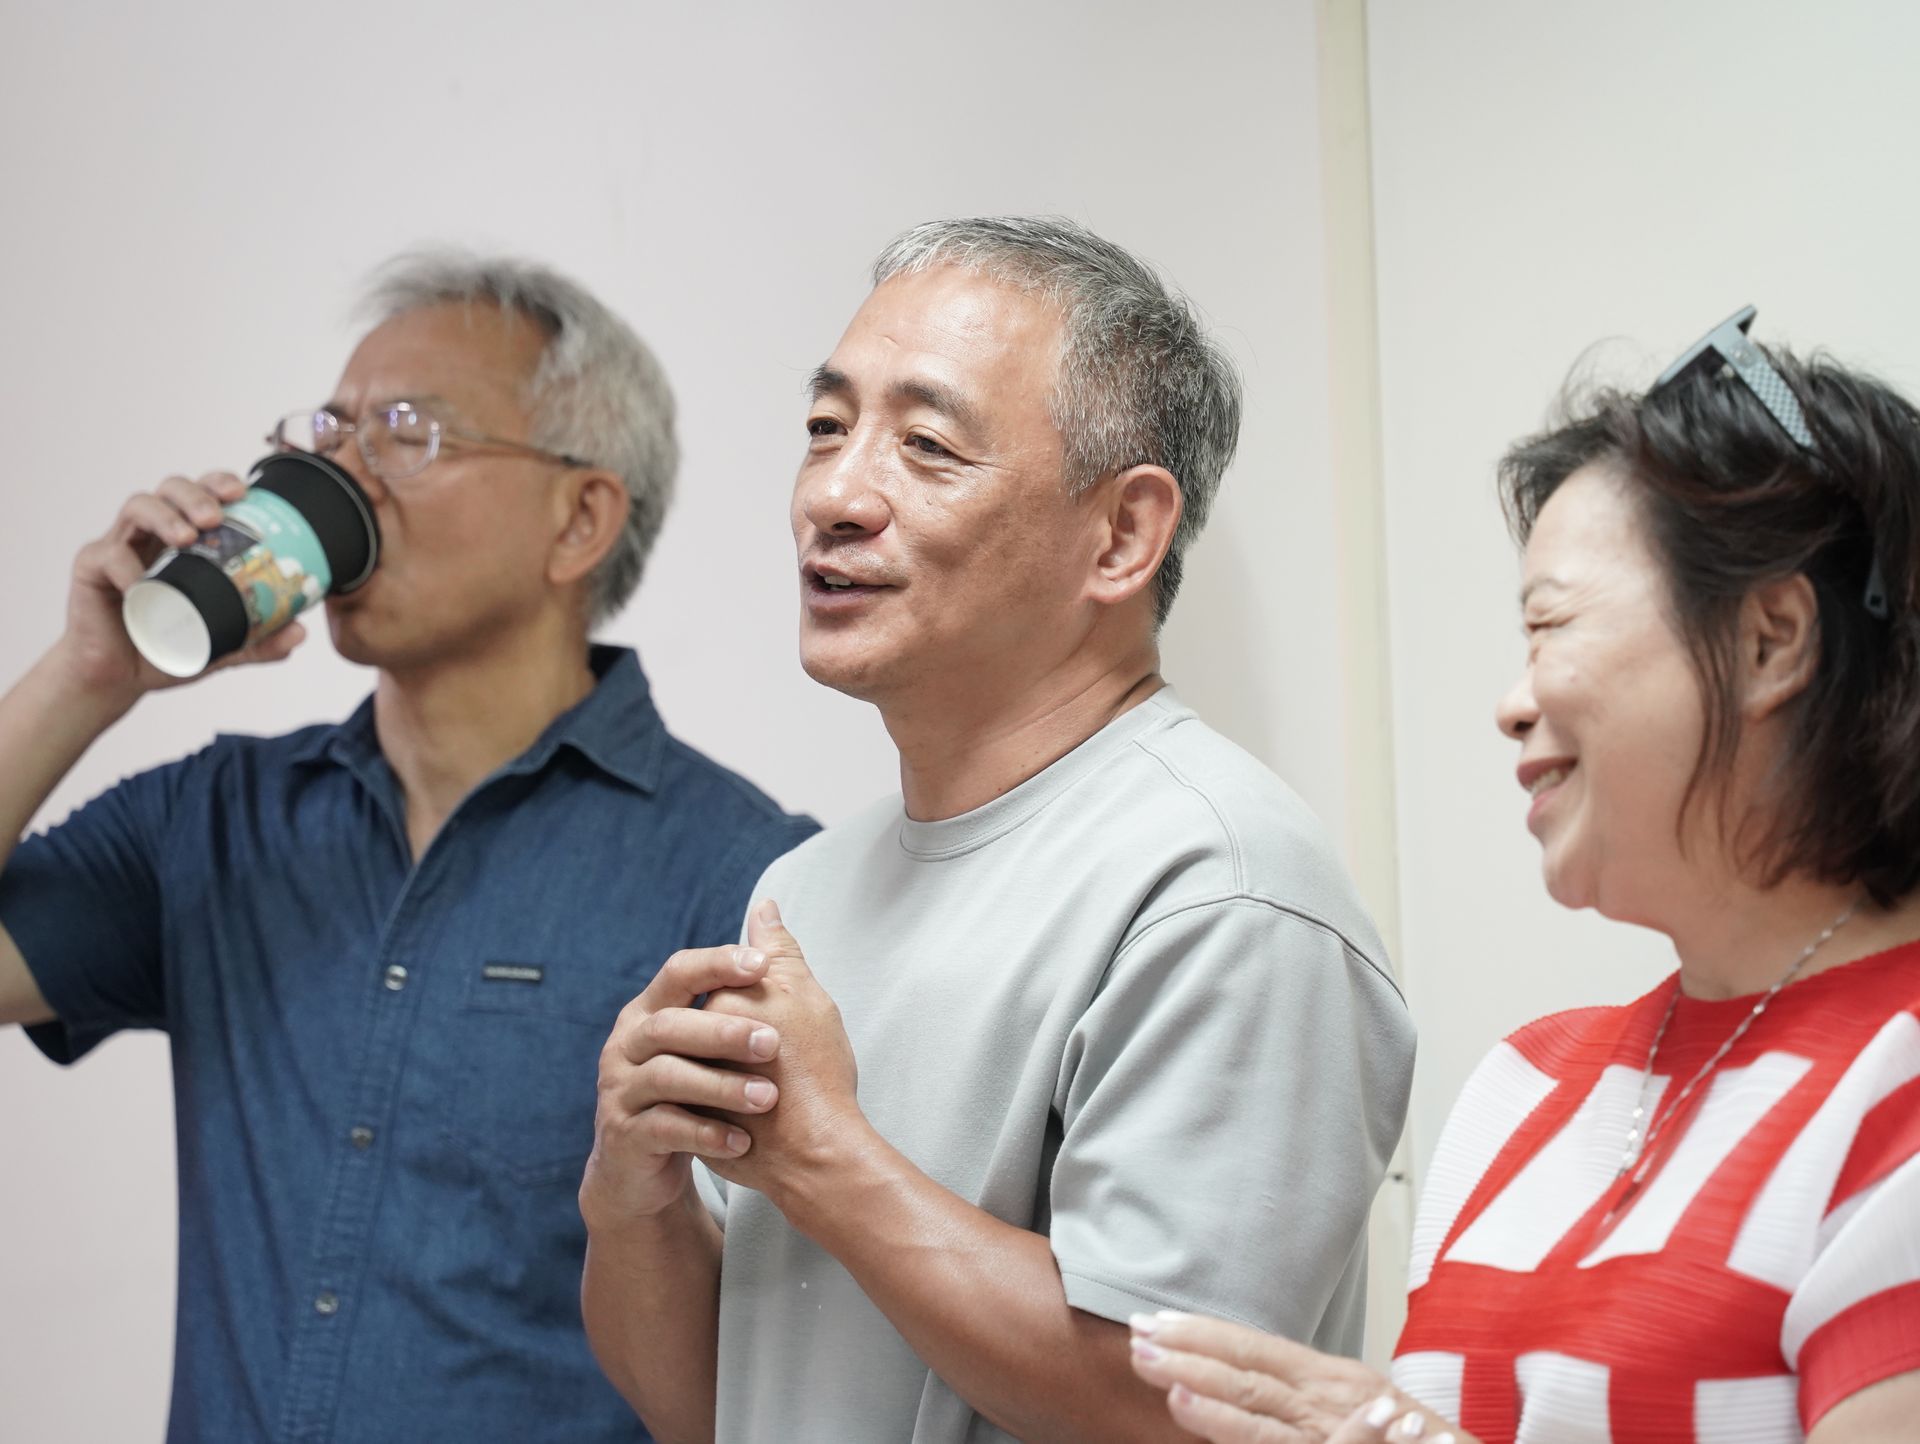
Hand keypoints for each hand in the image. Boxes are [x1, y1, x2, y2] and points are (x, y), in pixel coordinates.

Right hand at [53, 471, 307, 701]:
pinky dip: (126, 566)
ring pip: (138, 506)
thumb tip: (300, 632)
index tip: (243, 492)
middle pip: (171, 488)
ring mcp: (120, 546)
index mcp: (186, 541)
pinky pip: (107, 555)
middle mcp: (154, 535)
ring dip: (164, 514)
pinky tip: (141, 584)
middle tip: (215, 517)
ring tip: (186, 536)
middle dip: (195, 493)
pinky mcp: (91, 568)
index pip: (204, 496)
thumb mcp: (222, 646)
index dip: (220, 484)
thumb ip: (259, 641)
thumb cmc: (167, 647)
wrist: (118, 677)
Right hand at [579, 941, 783, 1229]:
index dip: (716, 965)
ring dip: (722, 1086)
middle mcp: (627, 1045)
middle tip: (773, 1044)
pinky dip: (706, 1134)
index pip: (677, 973)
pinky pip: (664, 1128)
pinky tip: (743, 1141)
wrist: (640, 1171)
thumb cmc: (689, 1093)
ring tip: (768, 1097)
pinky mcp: (625, 1136)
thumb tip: (769, 908)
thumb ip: (738, 982)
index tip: (762, 966)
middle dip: (723, 1031)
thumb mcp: (709, 1039)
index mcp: (650, 1012)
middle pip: (669, 1025)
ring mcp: (621, 1091)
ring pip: (668, 1077)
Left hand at [699, 900, 862, 1205]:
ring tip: (770, 1091)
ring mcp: (687, 1082)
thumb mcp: (808, 999)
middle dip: (741, 1041)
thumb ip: (780, 951)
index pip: (728, 985)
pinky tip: (750, 1115)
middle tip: (784, 1064)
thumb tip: (762, 906)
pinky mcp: (689, 1121)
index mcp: (720, 1003)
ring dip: (727, 1073)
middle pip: (711, 1024)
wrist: (815, 1151)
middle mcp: (693, 1040)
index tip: (788, 1032)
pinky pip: (697, 1103)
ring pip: (701, 1062)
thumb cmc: (818, 1072)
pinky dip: (720, 1106)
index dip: (765, 1003)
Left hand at [1126, 1313, 1471, 1443]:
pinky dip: (1241, 1430)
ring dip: (1208, 1388)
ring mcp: (1341, 1428)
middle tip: (1137, 1336)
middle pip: (1251, 1369)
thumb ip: (1305, 1403)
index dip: (1204, 1333)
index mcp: (1334, 1379)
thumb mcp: (1362, 1414)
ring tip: (1160, 1374)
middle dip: (1191, 1351)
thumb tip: (1250, 1393)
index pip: (1257, 1348)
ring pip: (1262, 1407)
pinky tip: (1201, 1415)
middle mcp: (1337, 1395)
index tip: (1154, 1321)